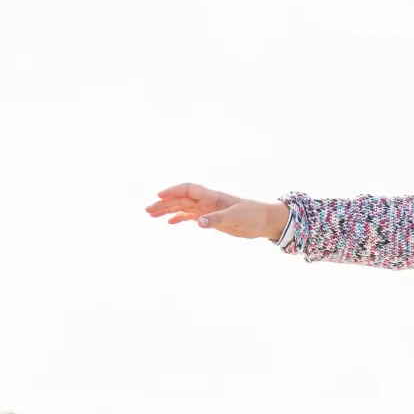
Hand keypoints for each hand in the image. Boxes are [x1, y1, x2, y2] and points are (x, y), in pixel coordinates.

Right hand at [145, 183, 289, 240]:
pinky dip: (179, 218)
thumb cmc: (253, 214)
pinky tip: (169, 223)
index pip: (188, 189)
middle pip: (181, 199)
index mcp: (212, 197)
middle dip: (164, 203)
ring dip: (167, 210)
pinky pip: (191, 216)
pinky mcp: (211, 219)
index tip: (159, 196)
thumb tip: (198, 223)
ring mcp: (208, 210)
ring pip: (183, 207)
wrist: (265, 221)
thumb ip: (216, 220)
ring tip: (151, 215)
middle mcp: (207, 201)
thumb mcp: (235, 217)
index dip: (173, 191)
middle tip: (147, 210)